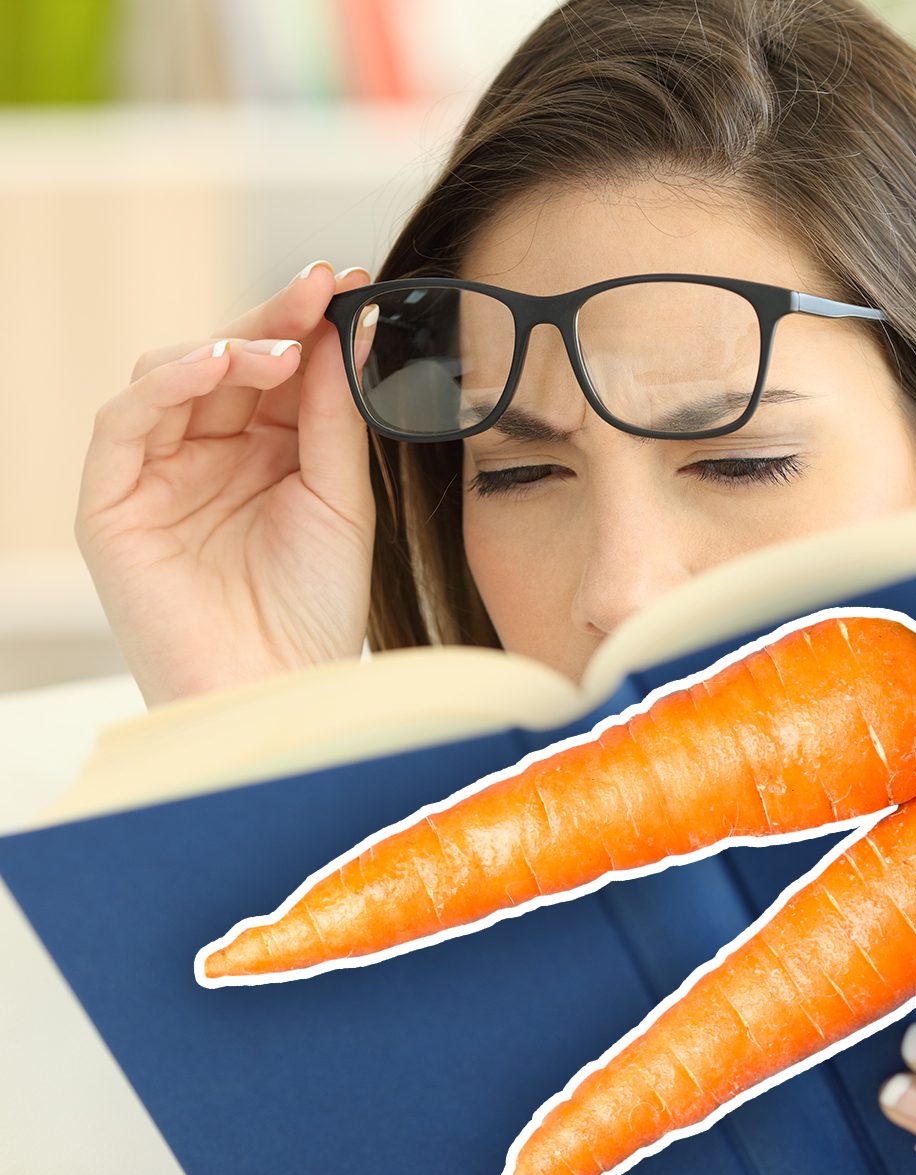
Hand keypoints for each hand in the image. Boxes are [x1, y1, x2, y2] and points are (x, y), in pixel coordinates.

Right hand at [76, 260, 379, 706]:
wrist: (282, 693)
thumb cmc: (316, 610)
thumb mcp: (341, 498)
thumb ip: (335, 415)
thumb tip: (342, 327)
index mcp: (265, 456)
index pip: (277, 372)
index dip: (307, 326)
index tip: (348, 284)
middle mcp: (207, 458)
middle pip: (225, 363)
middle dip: (272, 321)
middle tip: (317, 287)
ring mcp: (157, 477)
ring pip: (171, 378)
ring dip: (226, 347)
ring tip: (282, 344)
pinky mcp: (111, 504)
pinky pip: (123, 422)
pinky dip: (166, 383)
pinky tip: (219, 365)